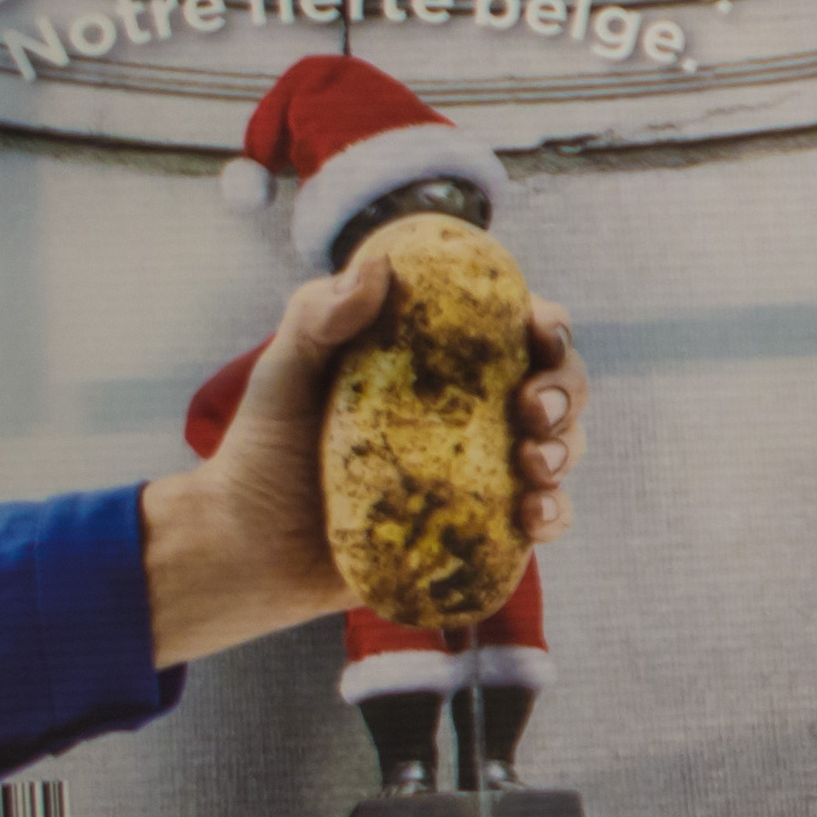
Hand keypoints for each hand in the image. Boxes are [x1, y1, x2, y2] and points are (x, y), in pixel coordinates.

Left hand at [138, 260, 583, 665]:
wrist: (248, 548)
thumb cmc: (263, 451)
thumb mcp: (284, 372)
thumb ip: (318, 316)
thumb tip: (377, 268)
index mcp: (440, 365)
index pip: (515, 330)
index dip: (548, 326)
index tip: (539, 334)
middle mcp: (470, 413)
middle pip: (556, 385)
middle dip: (566, 390)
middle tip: (533, 408)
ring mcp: (480, 471)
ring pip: (560, 447)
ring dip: (568, 449)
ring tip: (536, 465)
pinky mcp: (479, 529)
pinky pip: (542, 517)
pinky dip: (555, 513)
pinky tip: (534, 514)